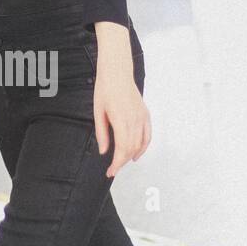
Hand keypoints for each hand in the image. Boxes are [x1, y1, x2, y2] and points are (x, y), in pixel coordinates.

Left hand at [93, 31, 151, 176]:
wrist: (117, 73)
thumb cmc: (105, 89)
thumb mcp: (98, 112)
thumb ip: (102, 134)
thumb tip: (104, 151)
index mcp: (121, 121)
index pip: (122, 150)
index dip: (117, 164)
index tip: (110, 172)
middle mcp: (134, 121)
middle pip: (131, 149)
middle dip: (122, 162)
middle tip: (113, 169)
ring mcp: (142, 118)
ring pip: (140, 144)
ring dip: (131, 156)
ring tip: (122, 162)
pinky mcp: (145, 114)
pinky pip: (148, 135)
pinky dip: (144, 147)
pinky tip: (137, 154)